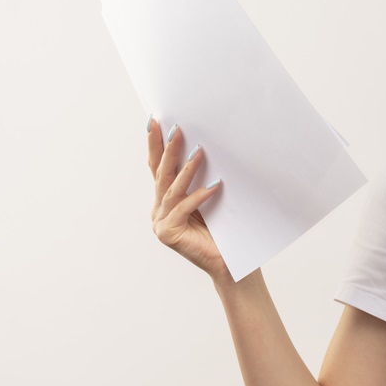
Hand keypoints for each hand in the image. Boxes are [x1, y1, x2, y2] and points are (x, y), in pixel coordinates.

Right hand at [147, 116, 228, 282]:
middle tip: (174, 127)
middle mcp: (159, 210)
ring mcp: (161, 223)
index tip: (154, 120)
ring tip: (199, 149)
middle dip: (166, 149)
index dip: (155, 144)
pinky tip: (215, 184)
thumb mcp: (211, 199)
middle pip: (161, 174)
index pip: (158, 167)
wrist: (231, 264)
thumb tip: (204, 146)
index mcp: (166, 201)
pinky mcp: (168, 234)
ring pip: (171, 189)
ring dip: (186, 167)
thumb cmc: (224, 231)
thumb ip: (201, 179)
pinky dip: (199, 195)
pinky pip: (184, 208)